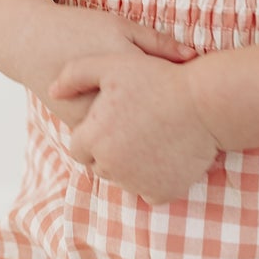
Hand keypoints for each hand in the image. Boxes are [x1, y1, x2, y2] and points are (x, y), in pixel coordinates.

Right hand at [34, 6, 198, 133]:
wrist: (33, 43)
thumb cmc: (81, 28)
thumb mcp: (120, 26)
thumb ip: (158, 42)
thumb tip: (195, 57)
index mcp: (121, 65)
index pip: (166, 88)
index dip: (189, 98)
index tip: (203, 101)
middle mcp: (104, 95)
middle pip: (151, 118)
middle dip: (173, 122)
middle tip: (194, 124)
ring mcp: (88, 115)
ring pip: (129, 138)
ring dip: (149, 137)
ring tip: (170, 134)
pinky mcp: (76, 127)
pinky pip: (107, 142)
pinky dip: (125, 142)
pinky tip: (142, 138)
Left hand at [45, 40, 223, 202]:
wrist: (206, 104)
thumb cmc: (158, 79)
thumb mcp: (111, 64)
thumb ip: (75, 75)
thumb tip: (53, 91)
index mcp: (92, 139)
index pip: (78, 147)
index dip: (93, 132)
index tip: (112, 119)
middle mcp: (109, 166)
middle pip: (99, 165)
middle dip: (109, 150)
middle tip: (133, 128)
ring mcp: (136, 183)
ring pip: (123, 178)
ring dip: (130, 165)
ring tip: (150, 137)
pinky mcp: (161, 193)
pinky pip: (148, 190)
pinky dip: (154, 178)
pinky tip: (164, 153)